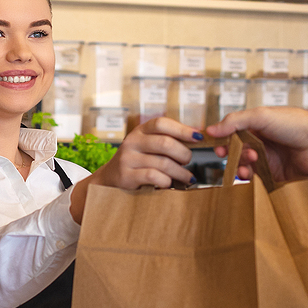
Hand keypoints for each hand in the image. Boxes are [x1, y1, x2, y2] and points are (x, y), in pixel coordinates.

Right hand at [70, 116, 203, 222]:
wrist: (109, 178)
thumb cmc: (137, 161)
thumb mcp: (147, 145)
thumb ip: (167, 140)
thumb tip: (197, 135)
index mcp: (141, 131)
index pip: (161, 124)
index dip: (182, 129)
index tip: (198, 136)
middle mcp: (133, 141)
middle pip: (165, 143)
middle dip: (183, 154)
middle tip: (189, 161)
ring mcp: (128, 158)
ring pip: (162, 163)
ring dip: (180, 172)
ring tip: (187, 177)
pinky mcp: (126, 175)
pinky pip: (153, 176)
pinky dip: (166, 181)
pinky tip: (170, 183)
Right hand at [205, 107, 307, 183]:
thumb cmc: (297, 125)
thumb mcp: (262, 116)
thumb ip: (235, 122)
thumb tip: (212, 129)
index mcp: (260, 125)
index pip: (234, 132)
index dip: (224, 139)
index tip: (217, 146)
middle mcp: (264, 142)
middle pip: (238, 151)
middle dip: (232, 154)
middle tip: (230, 155)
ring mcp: (270, 159)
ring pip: (246, 166)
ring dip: (242, 166)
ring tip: (249, 163)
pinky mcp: (276, 175)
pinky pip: (258, 179)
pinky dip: (251, 179)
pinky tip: (251, 176)